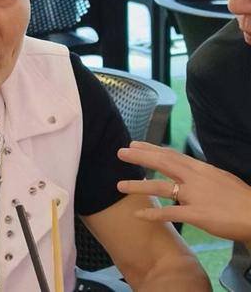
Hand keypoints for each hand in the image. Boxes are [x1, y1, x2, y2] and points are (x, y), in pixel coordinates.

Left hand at [117, 141, 250, 242]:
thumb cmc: (240, 198)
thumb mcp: (219, 178)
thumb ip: (200, 174)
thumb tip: (187, 170)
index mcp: (201, 169)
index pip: (171, 155)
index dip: (151, 149)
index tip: (134, 144)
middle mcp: (195, 179)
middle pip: (163, 164)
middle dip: (140, 157)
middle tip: (120, 153)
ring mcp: (195, 196)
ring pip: (161, 188)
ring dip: (139, 186)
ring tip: (120, 186)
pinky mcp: (197, 215)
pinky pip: (170, 213)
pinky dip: (153, 214)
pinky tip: (138, 214)